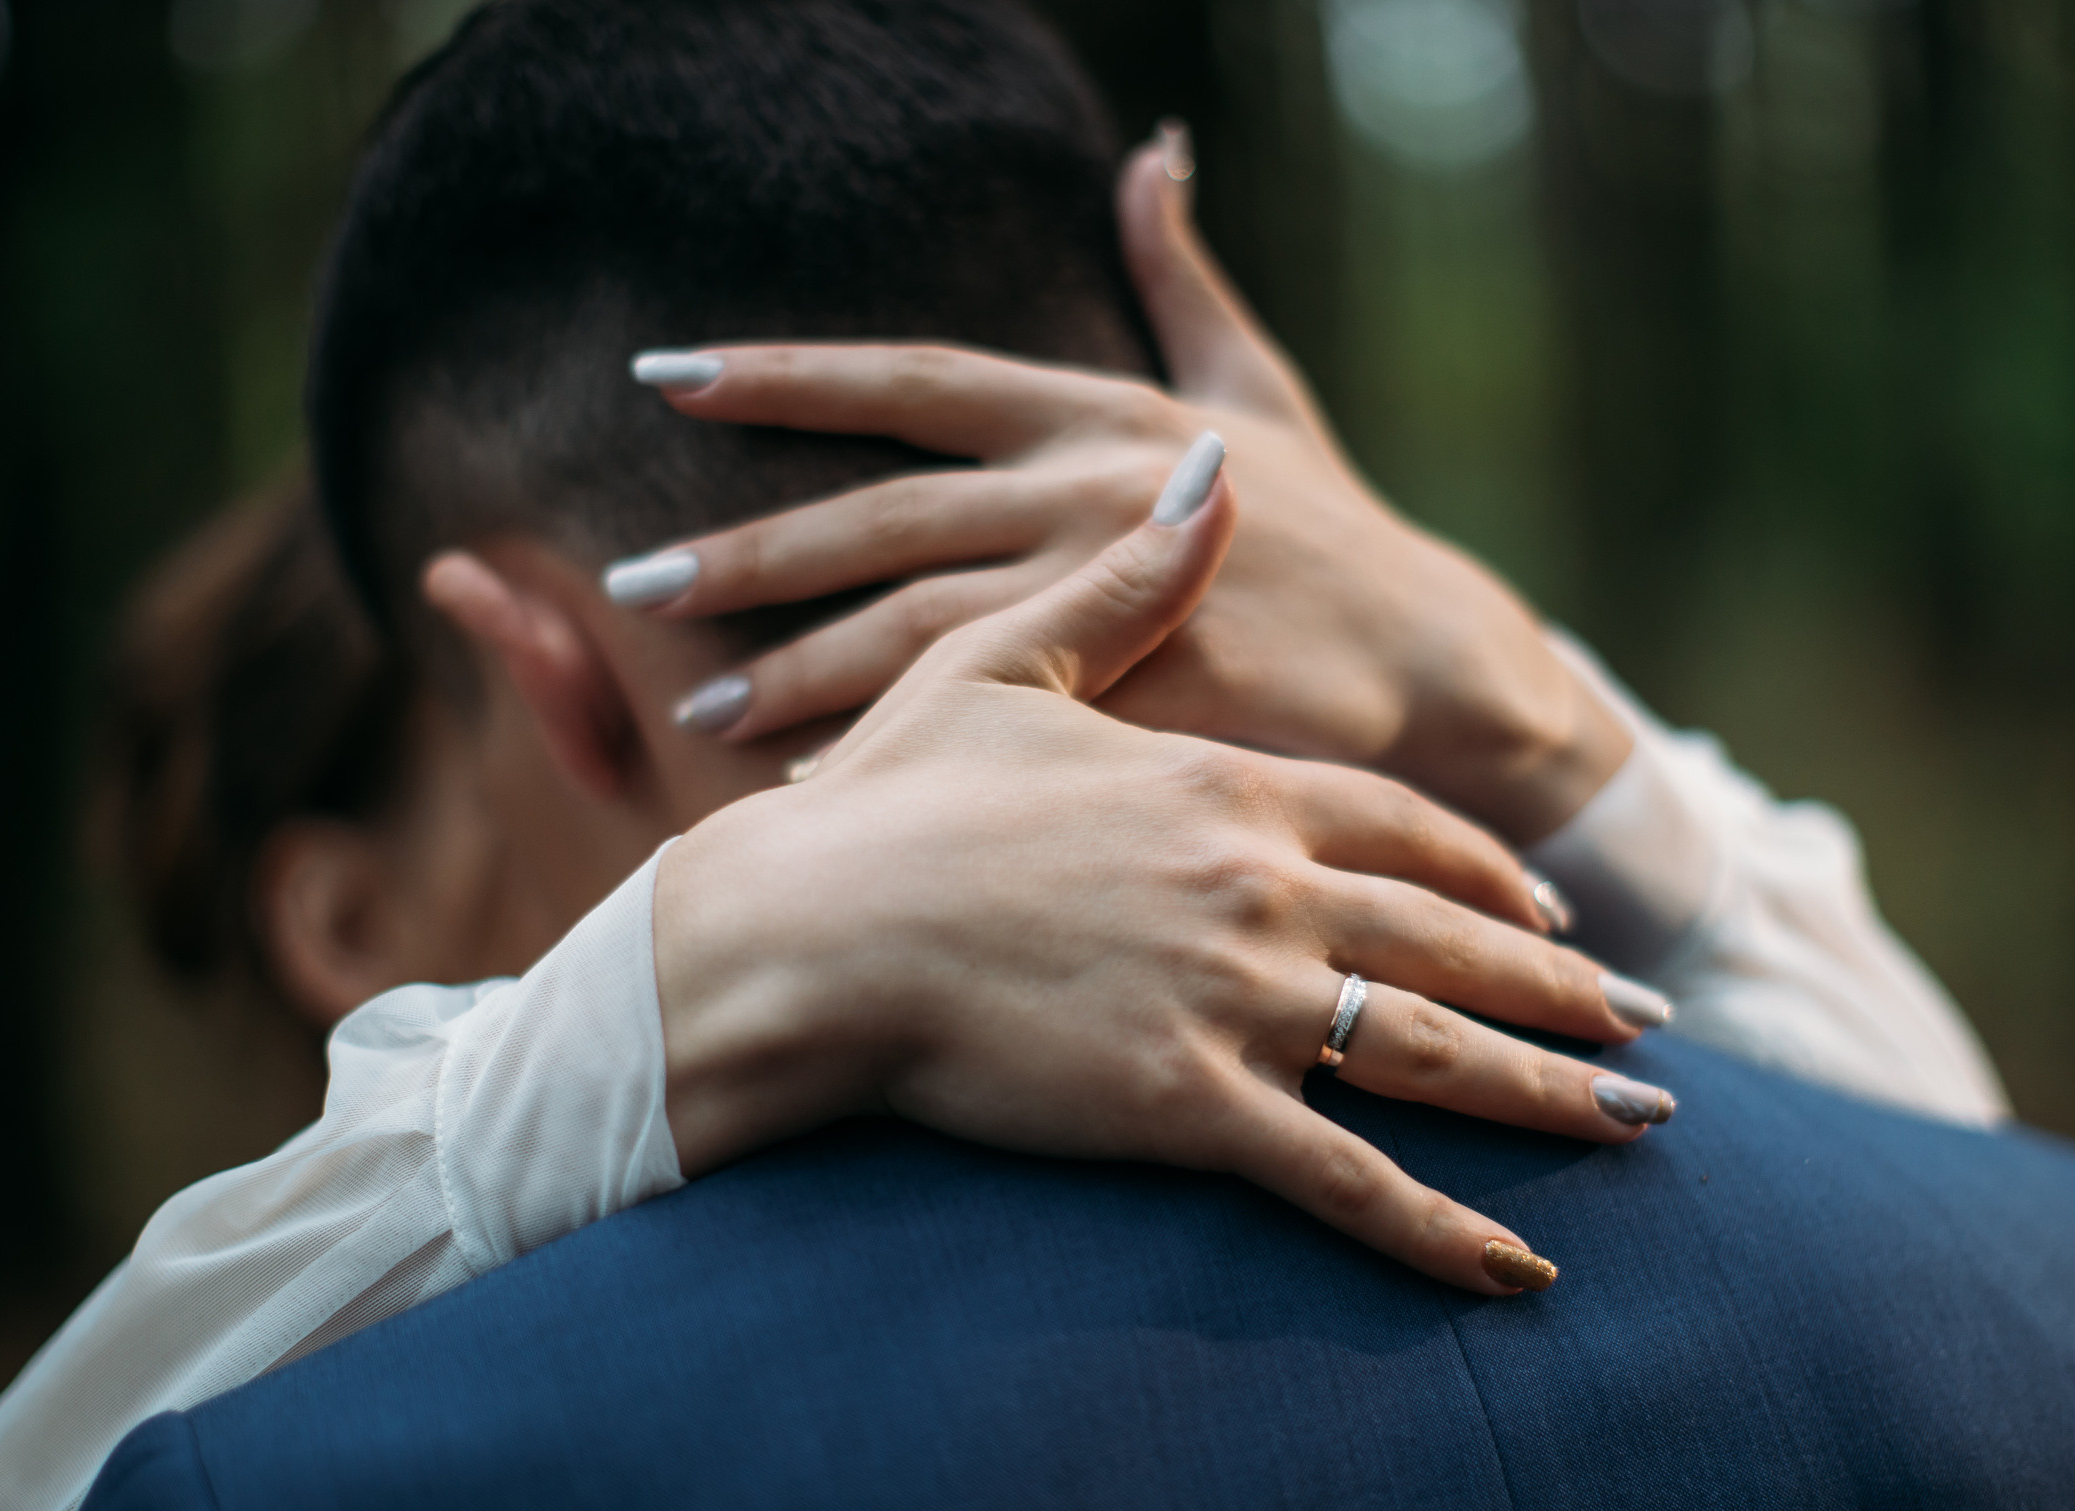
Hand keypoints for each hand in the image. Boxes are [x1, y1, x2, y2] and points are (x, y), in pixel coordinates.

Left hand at [615, 127, 1631, 847]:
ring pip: (915, 624)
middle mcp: (1087, 488)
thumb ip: (1180, 280)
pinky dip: (900, 758)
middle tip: (629, 586)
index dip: (782, 375)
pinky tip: (818, 791)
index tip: (664, 376)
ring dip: (797, 667)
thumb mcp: (1260, 391)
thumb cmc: (1342, 536)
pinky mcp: (1142, 692)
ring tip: (697, 709)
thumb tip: (1152, 156)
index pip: (909, 383)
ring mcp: (1112, 594)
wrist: (1444, 670)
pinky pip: (992, 730)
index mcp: (1095, 416)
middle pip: (880, 515)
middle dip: (747, 551)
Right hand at [651, 439, 1674, 1296]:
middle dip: (1568, 984)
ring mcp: (1237, 1000)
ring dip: (1555, 1094)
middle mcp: (1263, 888)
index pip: (1403, 830)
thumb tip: (1209, 469)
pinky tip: (1523, 1269)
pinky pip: (1349, 1182)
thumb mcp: (1004, 664)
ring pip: (1437, 1052)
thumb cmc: (884, 799)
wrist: (800, 927)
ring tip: (1648, 1121)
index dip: (1489, 871)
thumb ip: (1130, 583)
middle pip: (1457, 939)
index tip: (1549, 904)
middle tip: (1654, 1021)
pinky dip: (1443, 1232)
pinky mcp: (1192, 1106)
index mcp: (1228, 785)